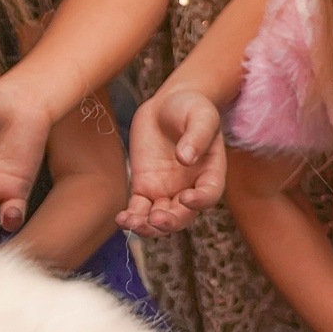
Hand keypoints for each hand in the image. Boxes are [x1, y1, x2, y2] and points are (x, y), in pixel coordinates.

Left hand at [120, 87, 224, 234]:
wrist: (168, 104)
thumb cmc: (191, 108)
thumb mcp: (201, 115)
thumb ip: (197, 135)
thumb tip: (186, 158)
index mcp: (210, 172)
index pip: (209, 194)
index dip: (200, 201)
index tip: (186, 197)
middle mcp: (190, 187)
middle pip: (183, 215)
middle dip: (171, 221)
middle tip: (157, 218)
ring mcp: (167, 190)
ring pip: (160, 218)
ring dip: (148, 227)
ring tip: (133, 223)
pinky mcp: (145, 187)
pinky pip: (139, 208)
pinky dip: (132, 217)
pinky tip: (122, 219)